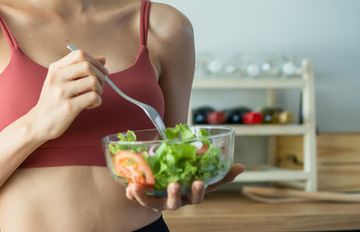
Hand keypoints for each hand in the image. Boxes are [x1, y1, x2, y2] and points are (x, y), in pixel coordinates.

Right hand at [28, 49, 108, 140]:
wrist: (37, 123)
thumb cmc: (52, 102)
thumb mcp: (60, 81)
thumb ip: (79, 69)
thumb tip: (103, 59)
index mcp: (55, 69)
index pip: (79, 54)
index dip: (95, 61)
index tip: (101, 71)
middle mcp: (57, 78)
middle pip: (88, 66)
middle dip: (100, 76)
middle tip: (100, 86)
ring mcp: (62, 92)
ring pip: (93, 81)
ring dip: (100, 90)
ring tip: (93, 97)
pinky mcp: (69, 107)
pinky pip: (93, 97)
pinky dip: (97, 101)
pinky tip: (89, 105)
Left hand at [125, 163, 244, 210]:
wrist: (161, 182)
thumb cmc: (184, 177)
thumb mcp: (200, 172)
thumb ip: (218, 170)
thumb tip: (240, 167)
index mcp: (189, 194)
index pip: (198, 196)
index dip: (199, 191)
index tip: (199, 182)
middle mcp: (175, 200)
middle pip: (176, 203)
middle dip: (175, 195)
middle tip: (174, 184)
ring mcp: (158, 201)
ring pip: (152, 203)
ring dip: (145, 196)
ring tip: (136, 186)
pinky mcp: (144, 199)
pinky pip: (137, 199)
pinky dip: (133, 194)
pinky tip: (129, 187)